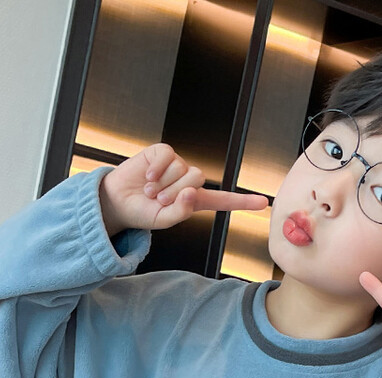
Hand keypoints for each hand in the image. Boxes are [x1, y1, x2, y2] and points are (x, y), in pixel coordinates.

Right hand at [100, 143, 269, 233]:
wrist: (118, 200)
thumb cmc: (142, 213)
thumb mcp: (162, 220)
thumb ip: (180, 212)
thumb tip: (190, 193)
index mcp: (194, 201)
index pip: (222, 200)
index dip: (242, 202)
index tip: (263, 203)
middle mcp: (189, 181)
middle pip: (197, 180)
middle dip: (174, 193)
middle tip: (156, 200)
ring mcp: (177, 165)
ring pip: (182, 169)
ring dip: (163, 183)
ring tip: (149, 190)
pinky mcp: (163, 152)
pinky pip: (168, 156)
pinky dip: (156, 170)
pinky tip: (146, 177)